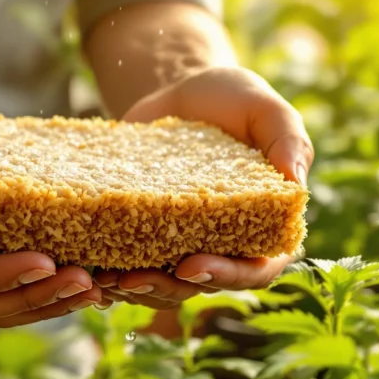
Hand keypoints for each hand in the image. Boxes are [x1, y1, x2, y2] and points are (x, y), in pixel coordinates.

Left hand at [94, 67, 312, 308]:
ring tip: (103, 278)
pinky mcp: (143, 234)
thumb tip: (296, 183)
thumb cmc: (234, 99)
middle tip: (132, 278)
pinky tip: (82, 265)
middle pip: (200, 286)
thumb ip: (288, 140)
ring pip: (161, 286)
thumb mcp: (264, 108)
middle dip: (166, 288)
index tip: (192, 266)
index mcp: (263, 227)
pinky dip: (107, 270)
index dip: (227, 277)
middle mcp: (224, 246)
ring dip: (133, 289)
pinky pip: (128, 263)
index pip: (255, 269)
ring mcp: (181, 245)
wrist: (180, 88)